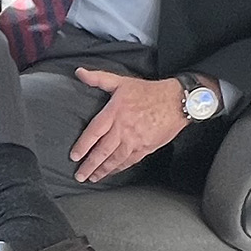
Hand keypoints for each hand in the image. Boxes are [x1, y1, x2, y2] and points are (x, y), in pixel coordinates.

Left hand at [68, 67, 191, 183]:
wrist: (176, 102)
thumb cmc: (149, 92)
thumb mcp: (122, 81)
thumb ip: (99, 78)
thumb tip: (80, 73)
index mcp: (114, 114)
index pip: (94, 133)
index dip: (82, 146)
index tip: (74, 156)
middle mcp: (123, 130)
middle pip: (102, 151)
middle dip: (89, 165)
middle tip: (79, 175)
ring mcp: (134, 141)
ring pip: (115, 160)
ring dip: (102, 170)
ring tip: (92, 177)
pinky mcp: (145, 148)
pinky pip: (129, 161)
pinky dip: (119, 169)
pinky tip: (112, 172)